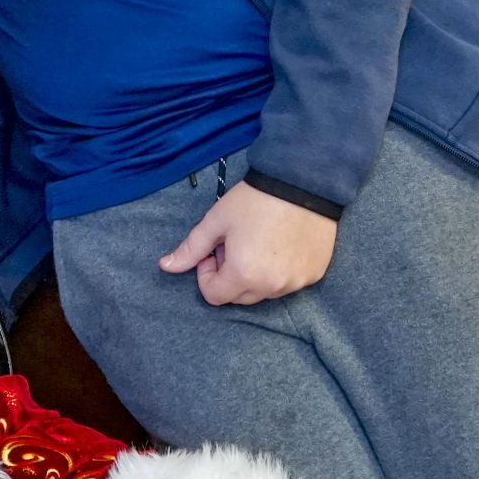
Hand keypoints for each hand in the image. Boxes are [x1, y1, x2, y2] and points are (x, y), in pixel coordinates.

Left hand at [158, 182, 337, 305]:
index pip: (214, 295)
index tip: (214, 250)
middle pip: (239, 297)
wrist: (303, 181)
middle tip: (236, 244)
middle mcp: (271, 286)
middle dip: (230, 276)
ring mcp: (296, 283)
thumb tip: (165, 266)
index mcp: (243, 275)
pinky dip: (280, 271)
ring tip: (259, 242)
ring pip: (264, 292)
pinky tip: (281, 243)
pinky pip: (288, 283)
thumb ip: (191, 249)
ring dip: (255, 275)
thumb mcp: (216, 221)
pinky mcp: (313, 275)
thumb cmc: (255, 199)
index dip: (207, 274)